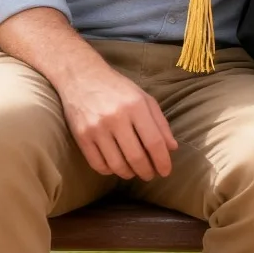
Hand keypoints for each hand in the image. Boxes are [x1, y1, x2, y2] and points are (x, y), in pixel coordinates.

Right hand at [58, 65, 177, 180]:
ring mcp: (96, 128)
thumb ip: (160, 123)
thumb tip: (172, 148)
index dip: (162, 160)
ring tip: (135, 172)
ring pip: (117, 164)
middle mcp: (116, 118)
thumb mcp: (145, 99)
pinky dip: (110, 171)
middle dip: (147, 171)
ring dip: (129, 174)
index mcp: (136, 107)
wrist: (82, 77)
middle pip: (136, 157)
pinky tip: (116, 167)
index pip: (154, 142)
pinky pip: (98, 164)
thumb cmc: (119, 89)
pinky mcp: (81, 137)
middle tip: (151, 175)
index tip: (166, 171)